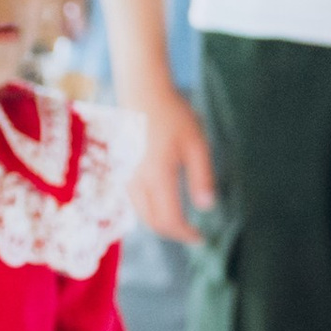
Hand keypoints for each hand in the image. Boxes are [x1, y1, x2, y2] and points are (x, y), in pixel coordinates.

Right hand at [128, 86, 214, 245]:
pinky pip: (136, 201)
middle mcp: (138, 181)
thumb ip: (202, 177)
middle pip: (153, 222)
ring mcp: (127, 176)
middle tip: (193, 234)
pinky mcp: (124, 169)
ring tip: (182, 222)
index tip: (202, 238)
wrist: (143, 92)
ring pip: (142, 214)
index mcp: (157, 177)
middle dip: (174, 233)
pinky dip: (151, 211)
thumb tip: (207, 208)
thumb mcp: (197, 145)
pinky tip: (165, 205)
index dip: (186, 234)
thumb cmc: (173, 115)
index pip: (170, 220)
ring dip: (161, 223)